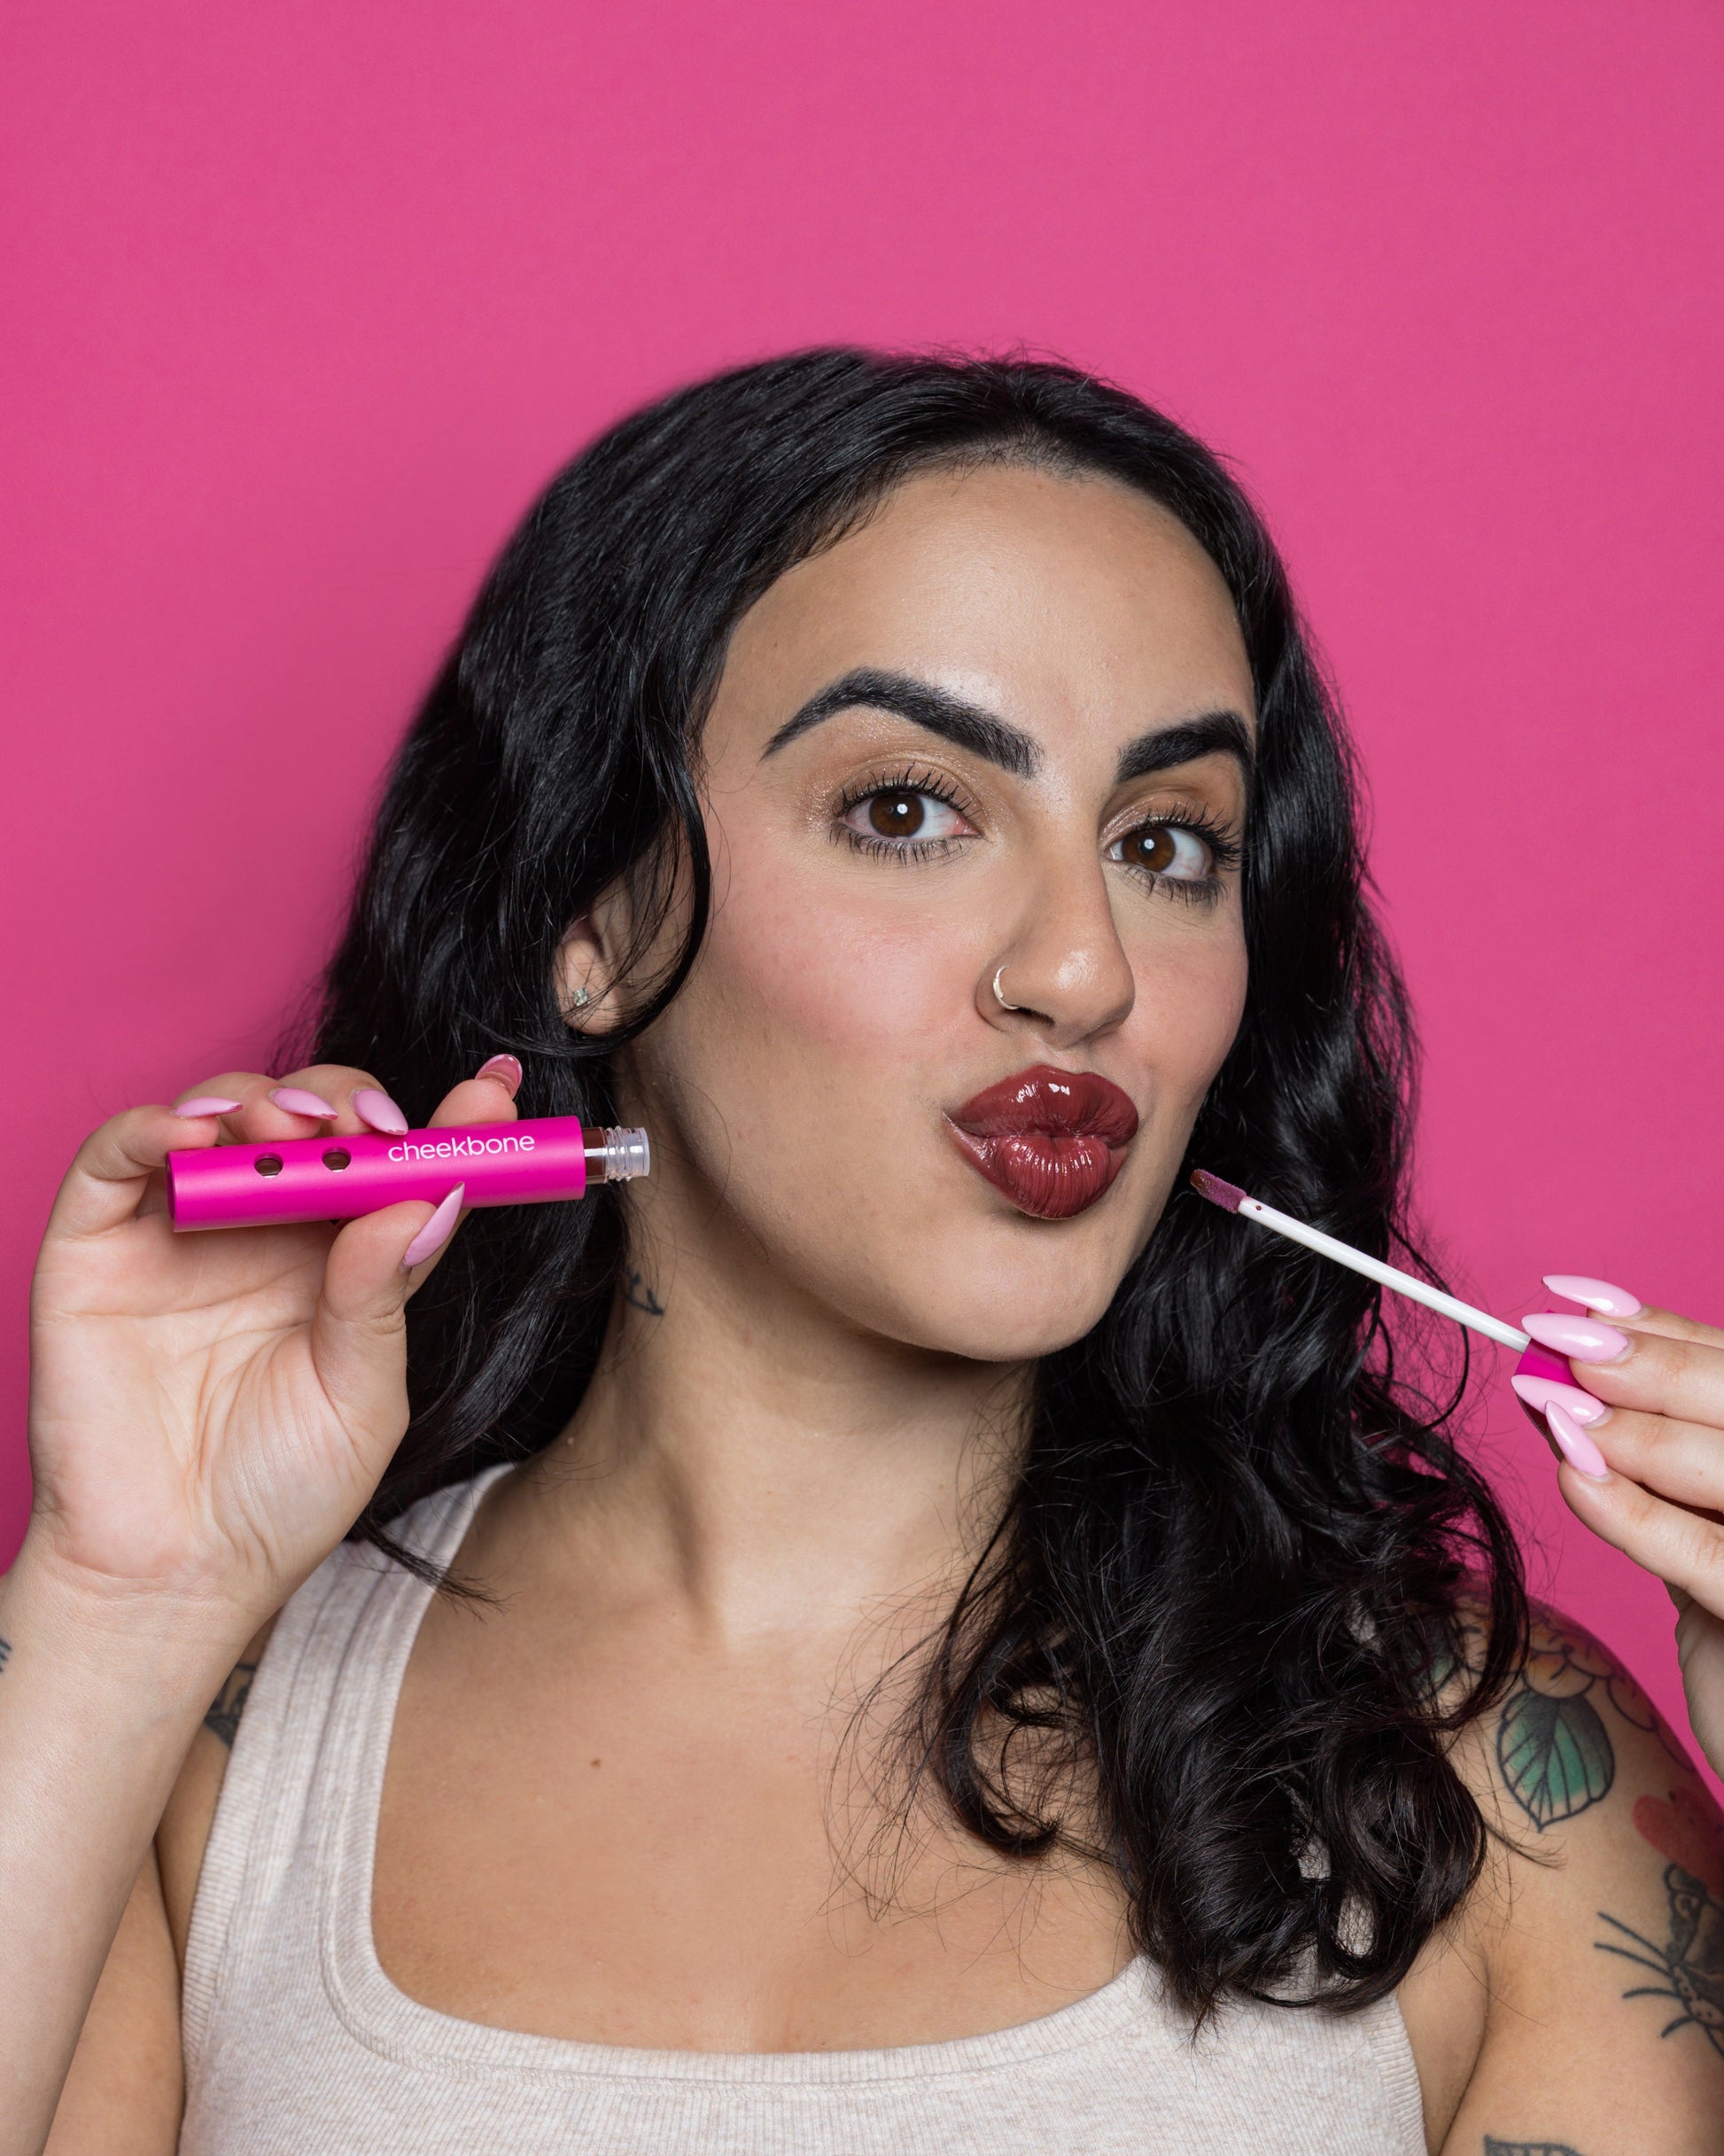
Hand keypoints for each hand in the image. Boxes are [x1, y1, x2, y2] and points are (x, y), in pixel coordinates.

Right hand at [23, 1059, 520, 1632]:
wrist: (174, 1574)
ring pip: (222, 1114)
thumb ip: (382, 1296)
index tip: (496, 1090)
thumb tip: (420, 1199)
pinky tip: (195, 1131)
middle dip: (345, 1104)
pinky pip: (119, 1155)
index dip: (448, 1123)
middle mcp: (266, 1231)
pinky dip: (155, 1123)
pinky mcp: (97, 1243)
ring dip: (263, 1100)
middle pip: (312, 1122)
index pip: (398, 1168)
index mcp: (344, 1261)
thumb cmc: (278, 1495)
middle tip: (368, 1127)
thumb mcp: (363, 1395)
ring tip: (290, 1132)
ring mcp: (181, 1230)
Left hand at [1519, 1284, 1723, 1777]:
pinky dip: (1637, 1513)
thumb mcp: (1697, 1525)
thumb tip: (1556, 1377)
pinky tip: (1575, 1479)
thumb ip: (1649, 1459)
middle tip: (1557, 1340)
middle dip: (1650, 1365)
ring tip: (1556, 1407)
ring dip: (1637, 1431)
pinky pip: (1711, 1558)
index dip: (1664, 1330)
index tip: (1575, 1299)